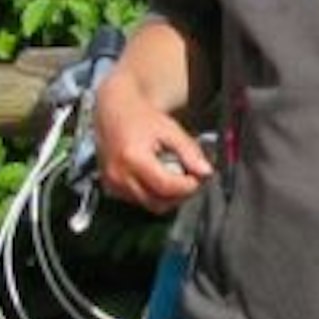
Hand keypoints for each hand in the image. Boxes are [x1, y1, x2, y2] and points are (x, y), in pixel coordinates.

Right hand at [92, 74, 209, 211]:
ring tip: (176, 178)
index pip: (167, 186)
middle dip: (179, 196)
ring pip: (149, 205)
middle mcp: (119, 175)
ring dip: (167, 198)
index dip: (188, 186)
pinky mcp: (110, 188)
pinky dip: (153, 195)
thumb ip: (189, 151)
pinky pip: (138, 201)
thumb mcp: (170, 129)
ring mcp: (113, 184)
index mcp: (134, 158)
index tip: (200, 177)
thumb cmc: (143, 118)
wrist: (112, 113)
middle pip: (158, 203)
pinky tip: (159, 178)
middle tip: (191, 180)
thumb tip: (207, 172)